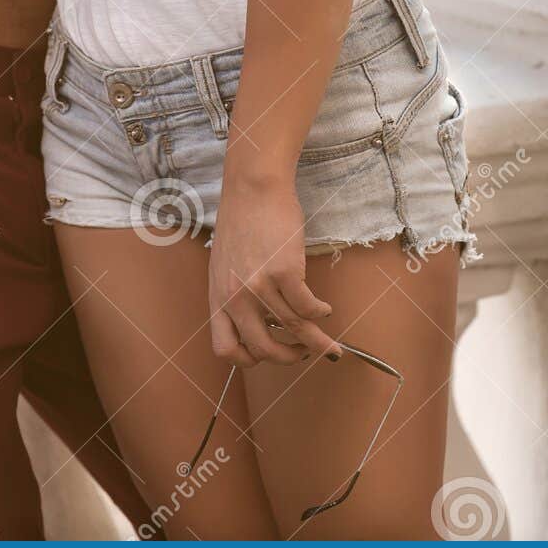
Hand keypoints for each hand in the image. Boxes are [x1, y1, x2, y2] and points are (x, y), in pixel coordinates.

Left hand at [208, 175, 342, 366]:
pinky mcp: (284, 272)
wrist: (252, 187)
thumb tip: (258, 318)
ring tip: (329, 344)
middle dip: (288, 358)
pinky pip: (308, 308)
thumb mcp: (224, 263)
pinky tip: (325, 308)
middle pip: (263, 349)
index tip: (265, 355)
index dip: (247, 360)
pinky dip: (321, 313)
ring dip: (316, 342)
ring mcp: (259, 286)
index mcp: (217, 296)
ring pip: (293, 329)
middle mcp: (235, 296)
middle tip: (302, 354)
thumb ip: (234, 292)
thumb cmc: (241, 220)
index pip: (225, 348)